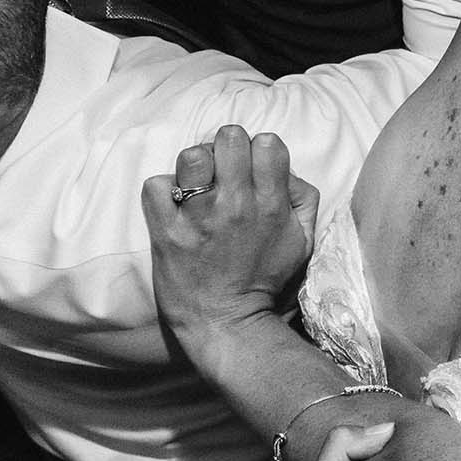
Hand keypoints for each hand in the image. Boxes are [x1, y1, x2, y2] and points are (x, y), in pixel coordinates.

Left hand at [141, 125, 317, 344]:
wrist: (227, 323)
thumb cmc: (265, 281)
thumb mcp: (303, 242)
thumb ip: (303, 199)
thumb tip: (285, 170)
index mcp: (272, 205)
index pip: (268, 142)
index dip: (257, 150)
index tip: (251, 169)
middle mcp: (238, 205)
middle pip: (229, 137)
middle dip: (226, 150)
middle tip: (222, 174)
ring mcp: (200, 218)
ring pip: (191, 155)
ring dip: (194, 167)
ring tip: (195, 187)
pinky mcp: (167, 233)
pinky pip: (156, 186)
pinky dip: (163, 193)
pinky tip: (173, 207)